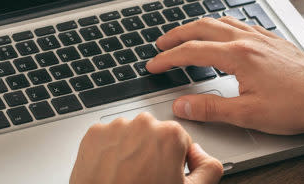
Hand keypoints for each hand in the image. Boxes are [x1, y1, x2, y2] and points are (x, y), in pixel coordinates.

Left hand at [70, 112, 222, 183]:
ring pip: (130, 134)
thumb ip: (209, 168)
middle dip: (152, 152)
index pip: (180, 140)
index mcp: (170, 134)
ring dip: (130, 150)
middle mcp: (143, 123)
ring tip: (127, 176)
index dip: (174, 160)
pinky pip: (108, 137)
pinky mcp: (94, 134)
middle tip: (146, 178)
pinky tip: (112, 170)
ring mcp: (116, 127)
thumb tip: (202, 154)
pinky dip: (109, 150)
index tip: (165, 173)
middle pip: (154, 134)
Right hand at [145, 17, 303, 157]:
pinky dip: (223, 25)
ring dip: (198, 26)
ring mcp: (262, 37)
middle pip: (202, 27)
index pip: (192, 52)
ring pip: (222, 21)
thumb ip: (210, 109)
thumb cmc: (297, 106)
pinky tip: (226, 32)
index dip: (168, 58)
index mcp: (238, 55)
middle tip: (161, 43)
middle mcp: (248, 40)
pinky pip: (241, 23)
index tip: (154, 65)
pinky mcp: (274, 40)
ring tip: (187, 34)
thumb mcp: (247, 114)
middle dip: (177, 34)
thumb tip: (182, 106)